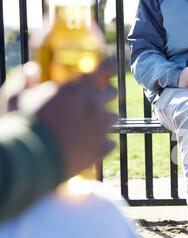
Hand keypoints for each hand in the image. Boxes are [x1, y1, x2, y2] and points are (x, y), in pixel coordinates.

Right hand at [3, 61, 117, 179]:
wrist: (28, 161)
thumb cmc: (20, 126)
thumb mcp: (14, 97)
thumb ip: (24, 80)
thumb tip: (32, 69)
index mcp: (75, 89)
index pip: (100, 71)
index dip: (106, 68)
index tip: (109, 67)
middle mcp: (93, 105)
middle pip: (111, 93)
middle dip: (105, 93)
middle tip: (96, 98)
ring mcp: (100, 128)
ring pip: (112, 118)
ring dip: (104, 119)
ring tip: (90, 125)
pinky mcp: (101, 149)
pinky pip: (110, 143)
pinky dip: (102, 143)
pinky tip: (90, 146)